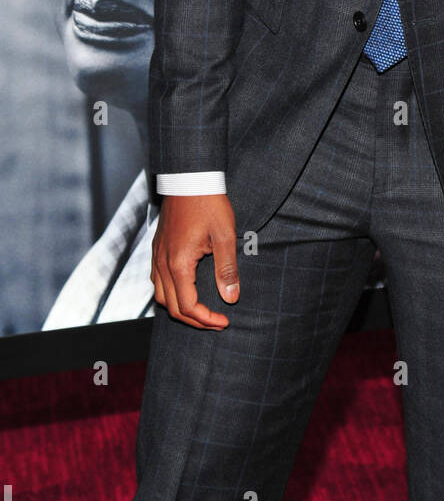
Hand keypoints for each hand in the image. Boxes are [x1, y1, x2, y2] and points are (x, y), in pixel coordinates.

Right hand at [151, 194, 239, 329]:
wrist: (189, 178)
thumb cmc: (209, 203)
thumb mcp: (225, 236)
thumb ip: (227, 269)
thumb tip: (230, 298)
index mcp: (178, 263)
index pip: (188, 307)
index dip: (206, 319)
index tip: (224, 321)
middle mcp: (162, 263)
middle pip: (171, 307)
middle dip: (194, 320)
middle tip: (216, 322)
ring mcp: (156, 256)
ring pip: (160, 296)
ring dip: (179, 309)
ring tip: (201, 311)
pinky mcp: (156, 248)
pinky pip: (157, 281)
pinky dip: (170, 294)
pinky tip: (186, 290)